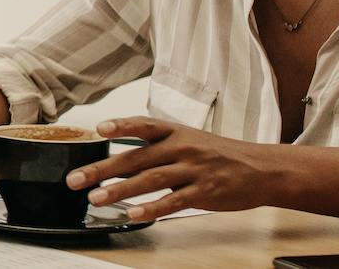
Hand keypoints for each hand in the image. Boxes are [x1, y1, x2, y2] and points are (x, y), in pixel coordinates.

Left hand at [66, 117, 283, 220]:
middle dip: (102, 169)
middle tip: (76, 179)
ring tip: (96, 198)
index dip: (122, 126)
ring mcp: (194, 170)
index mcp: (175, 132)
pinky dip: (152, 208)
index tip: (98, 129)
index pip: (144, 125)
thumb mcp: (188, 140)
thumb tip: (115, 159)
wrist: (262, 169)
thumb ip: (154, 148)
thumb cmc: (217, 154)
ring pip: (151, 179)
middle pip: (136, 157)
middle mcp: (182, 148)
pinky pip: (174, 201)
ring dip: (120, 190)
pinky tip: (134, 214)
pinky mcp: (204, 192)